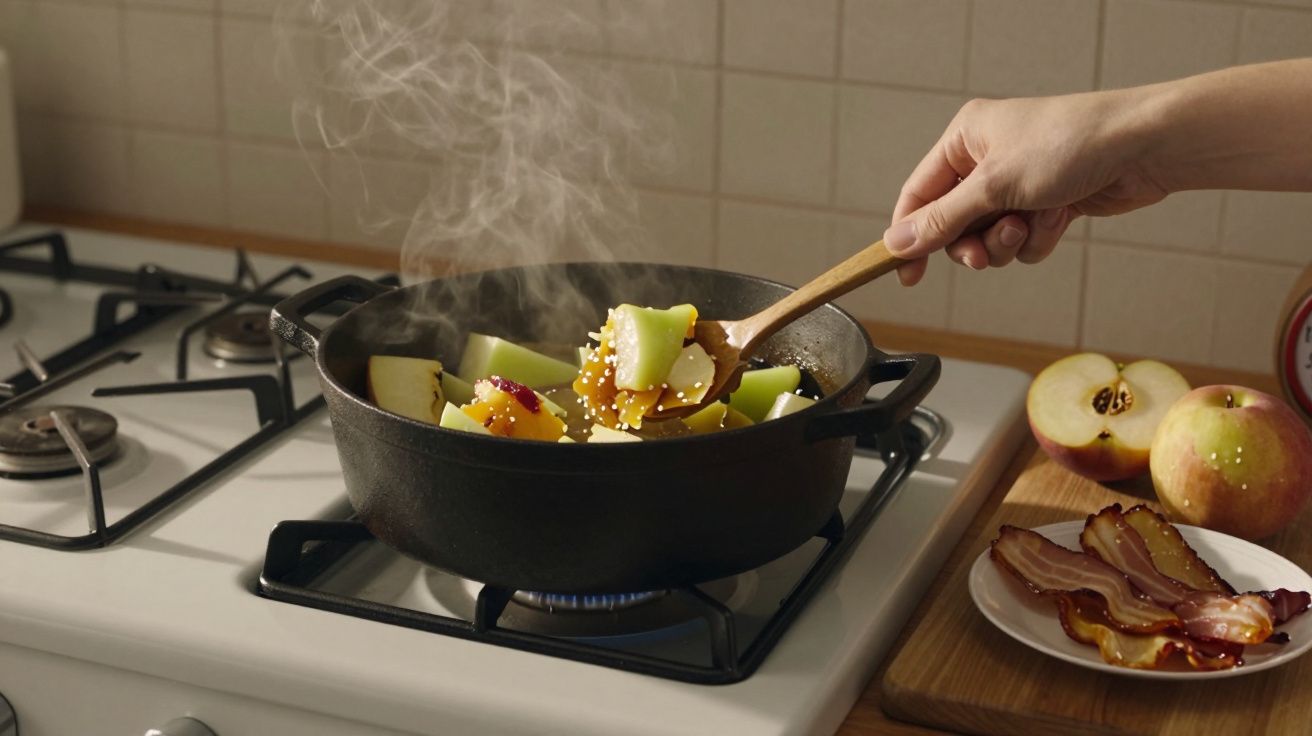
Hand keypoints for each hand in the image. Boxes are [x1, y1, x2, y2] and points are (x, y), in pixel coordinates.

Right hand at [885, 90, 1167, 284]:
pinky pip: (1023, 240)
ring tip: (1031, 224)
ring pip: (989, 238)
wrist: (1143, 147)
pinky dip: (1038, 236)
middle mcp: (987, 158)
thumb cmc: (1070, 145)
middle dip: (973, 242)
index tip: (906, 273)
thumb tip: (897, 242)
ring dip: (1008, 242)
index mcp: (965, 138)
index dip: (909, 235)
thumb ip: (942, 219)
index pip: (918, 194)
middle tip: (983, 256)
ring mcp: (1019, 182)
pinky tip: (1060, 217)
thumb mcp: (993, 185)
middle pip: (953, 223)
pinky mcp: (1047, 202)